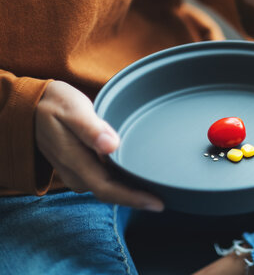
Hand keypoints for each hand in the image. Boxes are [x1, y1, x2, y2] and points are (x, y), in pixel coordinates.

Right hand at [35, 81, 163, 210]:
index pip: (107, 188)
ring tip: (157, 188)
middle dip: (137, 199)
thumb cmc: (56, 104)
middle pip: (110, 193)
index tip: (157, 203)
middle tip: (165, 198)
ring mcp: (76, 172)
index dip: (132, 198)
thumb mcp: (73, 109)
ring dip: (130, 191)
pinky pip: (103, 180)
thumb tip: (111, 146)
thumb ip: (90, 128)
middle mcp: (75, 172)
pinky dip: (121, 181)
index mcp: (74, 159)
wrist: (32, 106)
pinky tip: (137, 176)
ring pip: (107, 188)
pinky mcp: (79, 168)